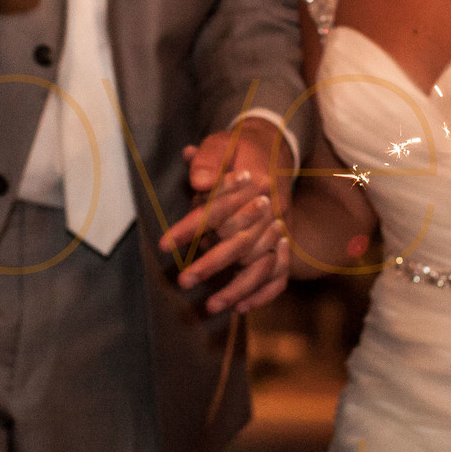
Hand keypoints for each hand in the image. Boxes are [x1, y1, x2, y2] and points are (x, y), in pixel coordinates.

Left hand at [159, 120, 293, 314]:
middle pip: (242, 243)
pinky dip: (264, 293)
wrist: (273, 149)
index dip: (190, 229)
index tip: (164, 245)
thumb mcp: (220, 144)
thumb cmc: (239, 150)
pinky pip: (281, 274)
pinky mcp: (286, 242)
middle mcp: (271, 210)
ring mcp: (282, 229)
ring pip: (264, 265)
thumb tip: (199, 182)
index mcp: (254, 185)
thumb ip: (207, 160)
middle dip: (212, 265)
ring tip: (211, 306)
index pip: (219, 210)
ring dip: (238, 289)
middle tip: (183, 281)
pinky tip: (241, 308)